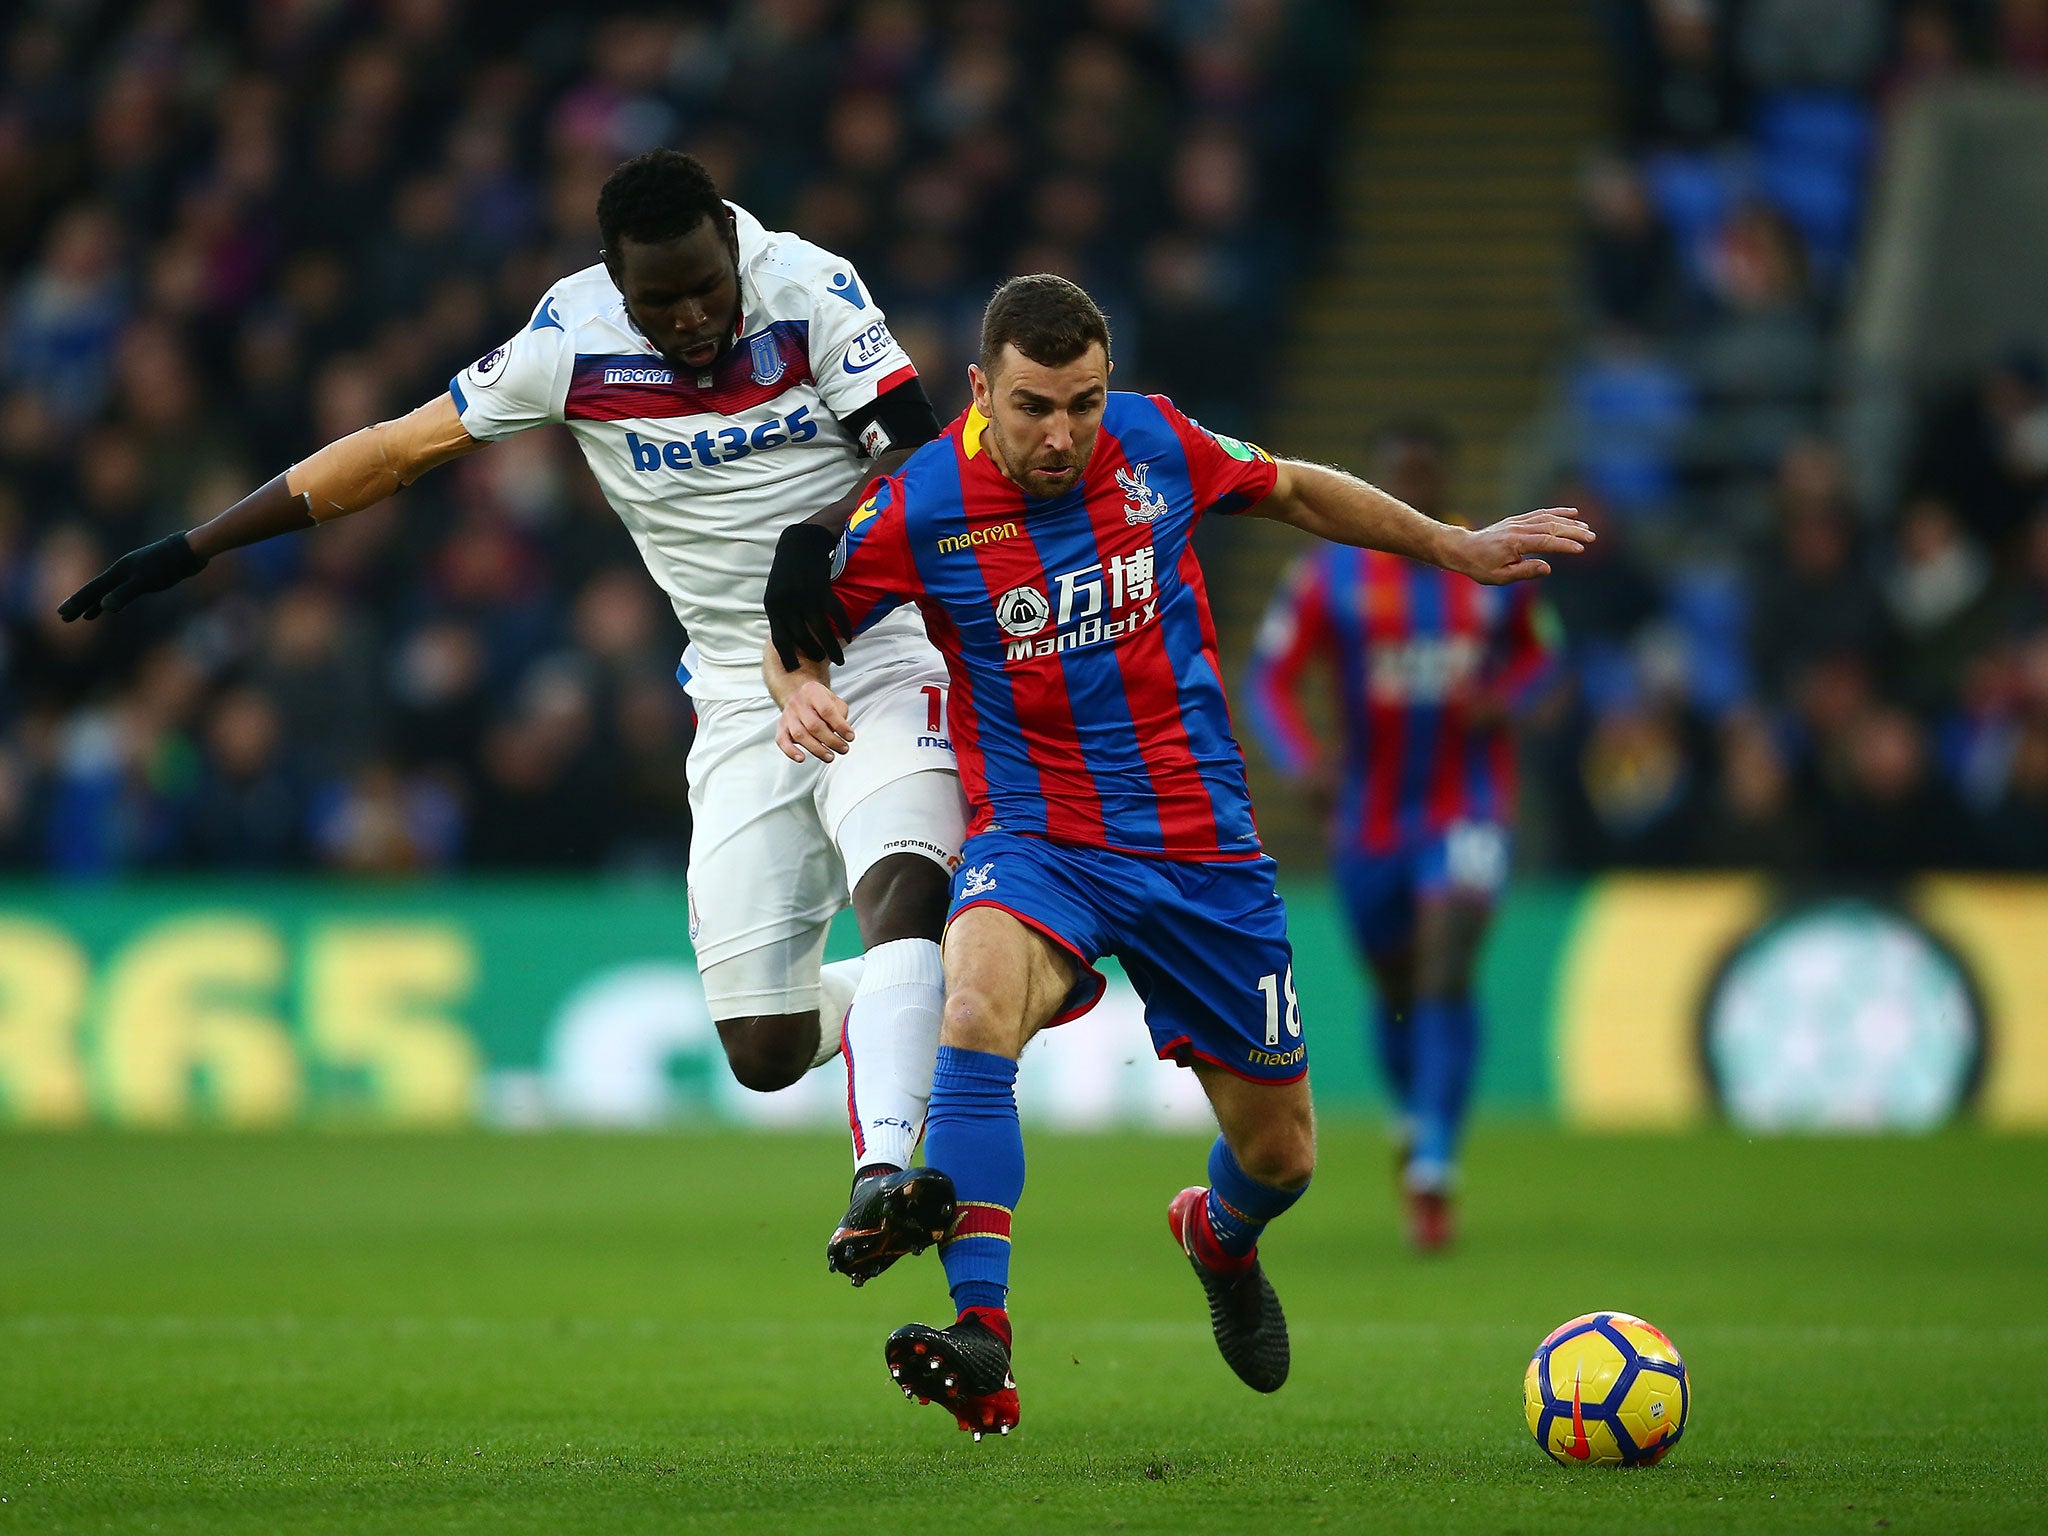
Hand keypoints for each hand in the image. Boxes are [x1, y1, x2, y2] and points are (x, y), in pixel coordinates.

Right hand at [57, 532, 206, 620]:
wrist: (190, 551)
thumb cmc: (169, 566)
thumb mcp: (146, 582)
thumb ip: (125, 594)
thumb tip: (104, 607)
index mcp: (119, 572)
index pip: (92, 590)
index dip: (77, 603)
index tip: (61, 614)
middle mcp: (122, 571)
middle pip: (96, 591)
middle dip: (81, 605)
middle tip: (64, 617)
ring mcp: (133, 573)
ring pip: (109, 591)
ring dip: (96, 604)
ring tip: (86, 617)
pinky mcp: (145, 576)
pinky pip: (122, 591)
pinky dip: (114, 600)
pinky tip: (114, 606)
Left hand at [765, 521, 851, 669]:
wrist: (799, 543)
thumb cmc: (787, 570)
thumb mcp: (776, 592)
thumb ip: (780, 613)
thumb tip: (787, 636)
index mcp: (774, 606)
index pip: (779, 639)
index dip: (787, 657)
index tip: (795, 669)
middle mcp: (788, 604)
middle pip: (801, 638)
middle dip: (813, 654)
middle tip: (822, 662)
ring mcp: (805, 597)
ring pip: (820, 631)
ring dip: (830, 648)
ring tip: (839, 659)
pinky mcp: (823, 590)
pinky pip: (835, 615)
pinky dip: (845, 627)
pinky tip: (850, 636)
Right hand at [776, 679, 855, 762]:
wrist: (800, 697)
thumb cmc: (820, 701)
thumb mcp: (835, 701)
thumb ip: (840, 714)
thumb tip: (841, 732)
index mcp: (813, 692)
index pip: (827, 710)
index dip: (840, 726)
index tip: (850, 737)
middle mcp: (798, 703)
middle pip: (814, 725)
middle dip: (831, 740)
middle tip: (843, 748)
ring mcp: (788, 715)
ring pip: (800, 735)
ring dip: (817, 749)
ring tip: (830, 756)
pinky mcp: (781, 727)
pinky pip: (782, 740)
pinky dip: (791, 751)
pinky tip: (801, 758)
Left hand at [1444, 509, 1592, 584]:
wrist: (1463, 549)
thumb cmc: (1480, 566)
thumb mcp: (1500, 577)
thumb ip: (1525, 572)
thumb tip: (1548, 569)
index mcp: (1515, 543)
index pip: (1545, 542)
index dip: (1564, 545)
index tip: (1580, 549)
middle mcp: (1518, 529)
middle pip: (1551, 527)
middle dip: (1573, 532)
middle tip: (1592, 537)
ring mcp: (1518, 522)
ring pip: (1548, 518)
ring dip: (1569, 522)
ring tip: (1586, 528)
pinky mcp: (1517, 520)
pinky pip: (1540, 513)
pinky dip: (1557, 512)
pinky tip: (1572, 514)